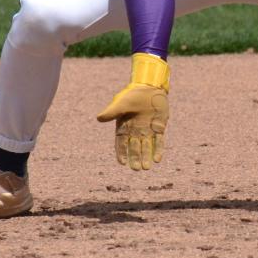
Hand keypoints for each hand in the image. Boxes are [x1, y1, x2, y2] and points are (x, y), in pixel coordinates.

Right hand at [96, 53, 169, 170]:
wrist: (149, 87)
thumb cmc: (132, 95)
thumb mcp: (121, 103)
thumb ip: (112, 112)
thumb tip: (98, 118)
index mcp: (124, 127)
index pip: (121, 144)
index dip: (122, 153)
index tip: (123, 163)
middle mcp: (135, 131)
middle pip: (135, 148)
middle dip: (135, 158)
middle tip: (136, 169)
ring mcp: (148, 130)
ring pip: (147, 147)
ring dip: (146, 157)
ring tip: (146, 168)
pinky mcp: (158, 128)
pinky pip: (159, 141)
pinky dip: (158, 150)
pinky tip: (158, 159)